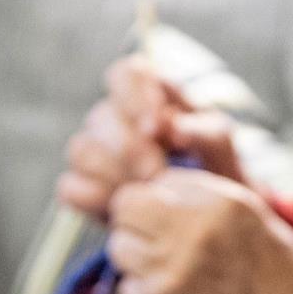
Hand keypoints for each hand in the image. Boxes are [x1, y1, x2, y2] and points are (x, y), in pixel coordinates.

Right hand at [58, 54, 245, 219]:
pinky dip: (94, 199)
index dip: (135, 97)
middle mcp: (113, 119)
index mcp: (145, 95)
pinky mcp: (83, 189)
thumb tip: (171, 127)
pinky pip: (71, 188)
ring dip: (114, 173)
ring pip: (81, 151)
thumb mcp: (221, 149)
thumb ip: (204, 130)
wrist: (208, 219)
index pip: (124, 75)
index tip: (156, 128)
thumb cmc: (213, 172)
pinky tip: (121, 209)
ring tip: (145, 192)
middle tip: (157, 173)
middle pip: (100, 117)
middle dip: (130, 148)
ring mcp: (93, 154)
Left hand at [109, 168, 292, 293]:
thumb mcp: (250, 215)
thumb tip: (149, 186)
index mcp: (217, 203)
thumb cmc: (277, 276)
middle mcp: (190, 232)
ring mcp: (171, 273)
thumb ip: (198, 195)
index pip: (148, 185)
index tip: (169, 219)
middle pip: (125, 212)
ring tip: (174, 273)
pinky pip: (128, 289)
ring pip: (121, 249)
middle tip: (165, 246)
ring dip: (138, 258)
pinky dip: (145, 293)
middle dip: (139, 225)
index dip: (154, 203)